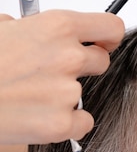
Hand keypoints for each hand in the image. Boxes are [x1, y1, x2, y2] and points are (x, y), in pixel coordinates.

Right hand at [0, 10, 124, 144]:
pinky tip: (40, 117)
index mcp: (56, 26)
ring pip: (84, 94)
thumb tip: (26, 28)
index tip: (102, 42)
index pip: (110, 27)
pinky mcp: (62, 123)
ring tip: (32, 97)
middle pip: (101, 62)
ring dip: (65, 96)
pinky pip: (83, 123)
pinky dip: (67, 124)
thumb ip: (27, 28)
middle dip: (82, 68)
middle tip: (53, 74)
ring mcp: (67, 92)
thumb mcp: (1, 30)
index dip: (108, 37)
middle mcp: (68, 57)